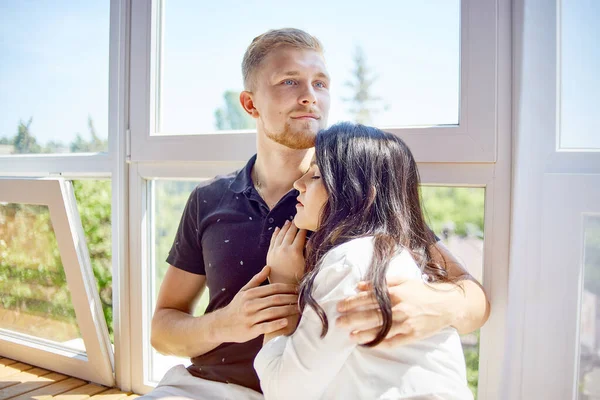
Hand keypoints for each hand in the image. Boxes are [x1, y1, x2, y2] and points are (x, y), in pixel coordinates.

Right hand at [218, 266, 299, 342]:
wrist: (221, 324)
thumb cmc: (236, 307)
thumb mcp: (244, 291)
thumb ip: (257, 280)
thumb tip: (268, 267)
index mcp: (250, 294)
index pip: (273, 288)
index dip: (287, 288)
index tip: (298, 289)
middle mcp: (250, 304)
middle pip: (275, 299)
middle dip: (290, 299)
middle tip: (303, 299)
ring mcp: (250, 317)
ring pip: (272, 312)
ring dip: (287, 310)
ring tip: (298, 310)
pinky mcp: (250, 330)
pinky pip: (266, 326)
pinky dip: (277, 324)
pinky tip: (286, 322)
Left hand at [267, 220, 306, 283]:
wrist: (284, 288)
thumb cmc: (299, 279)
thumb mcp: (307, 265)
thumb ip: (308, 251)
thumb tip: (311, 240)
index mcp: (295, 251)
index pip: (300, 235)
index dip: (304, 228)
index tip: (306, 223)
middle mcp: (284, 249)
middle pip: (290, 233)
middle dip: (293, 225)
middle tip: (296, 219)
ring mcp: (275, 251)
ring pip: (280, 235)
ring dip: (284, 227)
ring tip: (288, 222)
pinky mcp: (270, 254)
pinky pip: (272, 241)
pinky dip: (275, 234)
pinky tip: (277, 229)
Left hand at [335, 277, 456, 346]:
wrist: (447, 305)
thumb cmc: (422, 291)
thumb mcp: (403, 281)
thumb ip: (380, 283)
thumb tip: (359, 285)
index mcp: (396, 293)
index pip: (369, 298)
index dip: (352, 302)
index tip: (340, 306)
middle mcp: (400, 309)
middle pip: (371, 315)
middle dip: (352, 319)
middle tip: (339, 322)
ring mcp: (406, 323)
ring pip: (381, 331)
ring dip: (363, 334)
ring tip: (350, 336)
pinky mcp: (412, 335)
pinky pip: (393, 342)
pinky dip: (379, 344)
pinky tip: (368, 344)